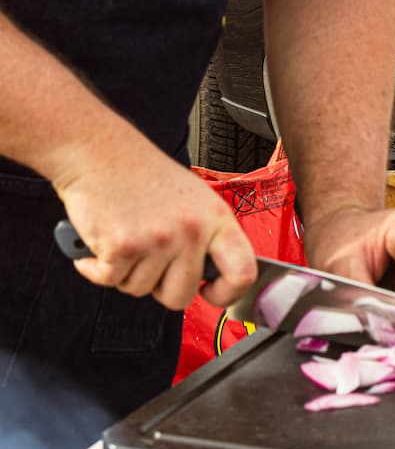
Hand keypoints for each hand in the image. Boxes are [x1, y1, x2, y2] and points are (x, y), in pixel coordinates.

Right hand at [52, 131, 257, 311]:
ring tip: (127, 233)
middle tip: (149, 255)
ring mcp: (159, 239)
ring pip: (141, 290)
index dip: (227, 293)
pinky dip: (98, 268)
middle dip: (160, 286)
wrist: (99, 152)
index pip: (242, 272)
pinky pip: (111, 281)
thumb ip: (206, 235)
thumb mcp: (192, 198)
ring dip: (127, 271)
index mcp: (216, 216)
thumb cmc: (142, 174)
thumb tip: (215, 278)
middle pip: (182, 296)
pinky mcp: (124, 247)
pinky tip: (101, 241)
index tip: (210, 292)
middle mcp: (192, 229)